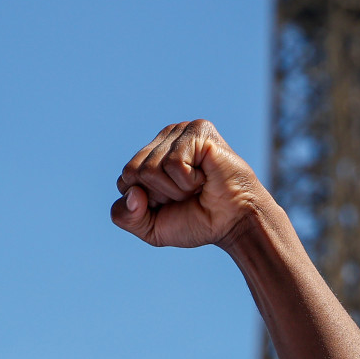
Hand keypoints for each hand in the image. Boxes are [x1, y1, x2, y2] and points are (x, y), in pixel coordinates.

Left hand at [110, 119, 271, 250]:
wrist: (234, 222)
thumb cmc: (197, 221)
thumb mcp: (151, 228)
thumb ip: (125, 217)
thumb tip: (131, 193)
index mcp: (149, 157)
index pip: (124, 180)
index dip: (146, 202)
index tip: (171, 204)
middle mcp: (162, 140)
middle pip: (133, 172)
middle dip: (159, 195)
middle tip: (186, 195)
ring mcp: (179, 132)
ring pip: (151, 168)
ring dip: (177, 189)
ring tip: (198, 186)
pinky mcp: (197, 130)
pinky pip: (173, 163)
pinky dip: (189, 181)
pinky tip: (205, 177)